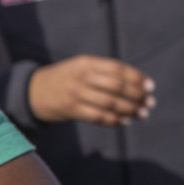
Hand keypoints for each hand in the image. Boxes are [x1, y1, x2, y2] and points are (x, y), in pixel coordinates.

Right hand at [28, 55, 154, 125]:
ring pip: (110, 103)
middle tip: (149, 103)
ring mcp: (74, 93)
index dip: (137, 78)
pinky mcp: (70, 109)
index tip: (150, 86)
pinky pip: (98, 117)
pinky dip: (114, 120)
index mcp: (85, 62)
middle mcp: (80, 77)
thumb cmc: (65, 79)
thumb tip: (137, 85)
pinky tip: (124, 122)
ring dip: (130, 110)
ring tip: (142, 114)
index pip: (117, 68)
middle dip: (137, 96)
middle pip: (116, 86)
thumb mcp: (80, 67)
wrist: (32, 91)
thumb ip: (104, 72)